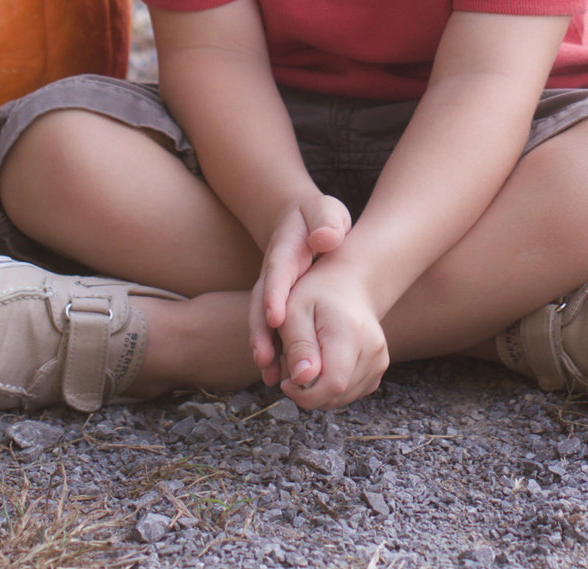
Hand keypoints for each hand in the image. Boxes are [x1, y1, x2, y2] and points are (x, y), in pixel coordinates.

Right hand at [249, 192, 350, 384]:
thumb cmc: (318, 218)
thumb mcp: (324, 211)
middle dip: (262, 332)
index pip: (277, 274)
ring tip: (270, 376)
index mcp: (284, 253)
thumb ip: (324, 221)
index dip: (274, 295)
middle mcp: (272, 276)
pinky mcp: (276, 305)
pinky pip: (272, 330)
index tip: (276, 317)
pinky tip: (275, 376)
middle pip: (261, 305)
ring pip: (263, 323)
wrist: (301, 223)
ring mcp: (272, 293)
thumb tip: (326, 238)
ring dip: (265, 348)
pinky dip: (272, 351)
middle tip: (264, 359)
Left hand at [272, 258, 389, 408]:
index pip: (331, 385)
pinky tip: (323, 364)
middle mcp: (373, 349)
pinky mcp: (379, 369)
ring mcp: (380, 361)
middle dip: (306, 391)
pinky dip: (331, 388)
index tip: (285, 381)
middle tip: (293, 364)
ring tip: (308, 360)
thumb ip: (298, 346)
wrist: (349, 284)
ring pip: (341, 399)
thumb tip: (302, 380)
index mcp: (351, 333)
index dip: (303, 394)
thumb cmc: (315, 294)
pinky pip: (349, 394)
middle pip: (335, 396)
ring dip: (317, 390)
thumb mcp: (295, 311)